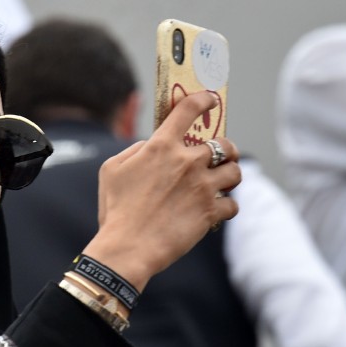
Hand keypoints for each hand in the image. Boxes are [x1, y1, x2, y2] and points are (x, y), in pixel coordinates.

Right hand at [83, 92, 240, 290]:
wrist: (129, 246)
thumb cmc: (116, 209)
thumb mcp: (111, 170)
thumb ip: (134, 150)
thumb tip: (150, 145)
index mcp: (161, 146)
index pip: (189, 109)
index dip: (204, 99)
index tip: (210, 100)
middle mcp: (187, 162)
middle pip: (224, 143)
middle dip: (226, 148)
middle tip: (222, 155)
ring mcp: (202, 187)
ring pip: (235, 172)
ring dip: (230, 175)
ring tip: (223, 182)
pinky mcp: (210, 212)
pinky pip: (232, 204)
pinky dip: (226, 207)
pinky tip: (216, 210)